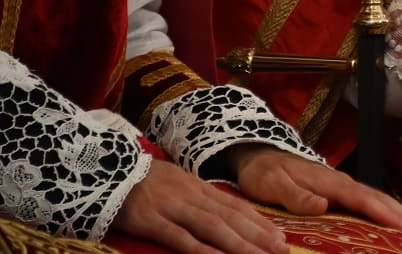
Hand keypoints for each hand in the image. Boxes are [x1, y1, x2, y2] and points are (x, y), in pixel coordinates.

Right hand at [114, 157, 288, 253]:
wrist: (107, 170)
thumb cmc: (144, 181)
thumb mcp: (178, 184)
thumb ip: (199, 198)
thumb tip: (225, 214)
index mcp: (199, 187)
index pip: (236, 207)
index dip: (259, 223)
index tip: (279, 237)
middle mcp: (192, 196)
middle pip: (231, 217)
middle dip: (257, 235)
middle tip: (280, 250)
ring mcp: (173, 207)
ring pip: (213, 227)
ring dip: (238, 244)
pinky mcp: (152, 220)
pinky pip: (180, 238)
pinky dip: (201, 250)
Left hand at [229, 144, 401, 236]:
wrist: (259, 156)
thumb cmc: (266, 172)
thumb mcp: (274, 184)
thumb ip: (297, 195)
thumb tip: (324, 205)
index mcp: (332, 183)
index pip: (364, 200)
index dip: (387, 215)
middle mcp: (344, 184)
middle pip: (383, 201)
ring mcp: (346, 189)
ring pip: (382, 203)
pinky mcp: (342, 196)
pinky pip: (372, 207)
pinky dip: (391, 215)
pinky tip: (401, 226)